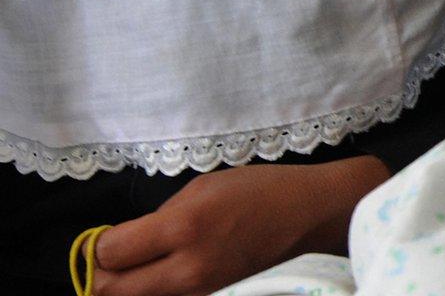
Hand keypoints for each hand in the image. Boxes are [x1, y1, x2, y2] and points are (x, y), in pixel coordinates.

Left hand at [91, 156, 389, 295]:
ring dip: (132, 287)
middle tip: (121, 258)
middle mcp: (188, 268)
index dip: (102, 245)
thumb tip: (127, 241)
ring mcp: (202, 292)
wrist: (313, 217)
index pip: (108, 253)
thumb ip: (160, 216)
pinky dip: (159, 292)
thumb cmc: (262, 191)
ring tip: (149, 266)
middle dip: (105, 275)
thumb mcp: (204, 186)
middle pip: (110, 291)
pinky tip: (174, 273)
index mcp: (184, 227)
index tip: (116, 236)